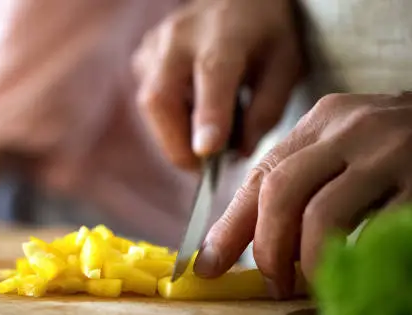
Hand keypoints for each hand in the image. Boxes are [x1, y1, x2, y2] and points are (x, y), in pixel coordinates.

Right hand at [133, 0, 303, 167]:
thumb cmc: (266, 33)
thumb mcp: (286, 66)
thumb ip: (265, 111)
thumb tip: (236, 154)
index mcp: (226, 32)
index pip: (212, 74)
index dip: (207, 115)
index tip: (206, 153)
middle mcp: (181, 35)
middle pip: (161, 97)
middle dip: (176, 143)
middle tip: (202, 168)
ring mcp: (155, 44)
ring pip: (150, 104)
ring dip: (173, 134)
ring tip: (205, 133)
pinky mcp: (143, 56)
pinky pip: (149, 99)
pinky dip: (169, 119)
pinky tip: (192, 110)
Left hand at [194, 92, 411, 298]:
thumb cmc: (396, 149)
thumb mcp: (341, 150)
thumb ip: (298, 181)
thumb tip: (245, 239)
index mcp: (323, 121)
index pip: (261, 175)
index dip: (230, 226)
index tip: (208, 265)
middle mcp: (351, 128)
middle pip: (280, 191)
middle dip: (266, 248)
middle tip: (272, 282)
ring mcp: (391, 152)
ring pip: (321, 215)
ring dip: (306, 261)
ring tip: (309, 285)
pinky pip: (376, 233)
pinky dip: (354, 261)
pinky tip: (351, 271)